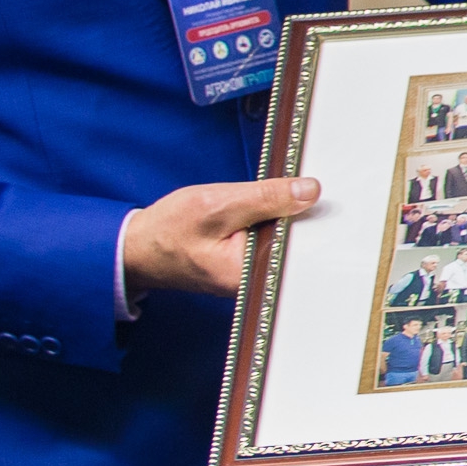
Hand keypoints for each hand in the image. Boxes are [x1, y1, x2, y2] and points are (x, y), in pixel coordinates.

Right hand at [120, 176, 320, 299]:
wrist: (137, 248)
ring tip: (299, 191)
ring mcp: (253, 272)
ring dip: (292, 215)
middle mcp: (257, 279)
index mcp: (251, 274)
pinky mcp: (248, 261)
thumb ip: (264, 198)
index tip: (329, 193)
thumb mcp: (215, 205)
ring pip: (286, 238)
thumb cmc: (166, 232)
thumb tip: (309, 191)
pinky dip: (277, 219)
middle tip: (315, 186)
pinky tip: (280, 203)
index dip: (318, 217)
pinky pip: (273, 238)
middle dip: (308, 214)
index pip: (303, 246)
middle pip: (299, 243)